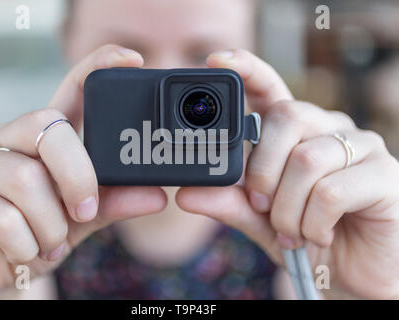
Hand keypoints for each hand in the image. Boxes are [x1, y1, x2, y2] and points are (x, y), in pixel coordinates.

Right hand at [0, 44, 166, 298]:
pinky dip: (26, 246)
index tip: (132, 59)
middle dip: (78, 177)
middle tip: (84, 212)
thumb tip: (157, 196)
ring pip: (26, 179)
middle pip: (48, 127)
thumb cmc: (30, 235)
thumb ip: (111, 204)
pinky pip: (3, 218)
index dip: (98, 67)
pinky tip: (24, 251)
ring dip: (51, 226)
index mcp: (43, 140)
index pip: (70, 89)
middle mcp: (9, 140)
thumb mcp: (77, 221)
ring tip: (50, 244)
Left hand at [176, 49, 398, 298]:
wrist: (352, 274)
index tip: (218, 60)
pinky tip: (319, 235)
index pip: (271, 89)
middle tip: (261, 205)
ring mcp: (361, 147)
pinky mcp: (385, 174)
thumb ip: (229, 202)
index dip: (248, 70)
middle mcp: (329, 129)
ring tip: (291, 231)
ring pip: (306, 159)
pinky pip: (332, 190)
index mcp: (296, 133)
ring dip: (287, 208)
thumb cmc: (306, 236)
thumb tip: (184, 194)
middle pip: (286, 118)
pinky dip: (313, 222)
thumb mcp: (259, 220)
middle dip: (262, 170)